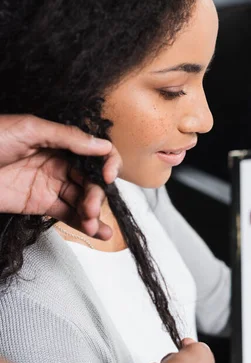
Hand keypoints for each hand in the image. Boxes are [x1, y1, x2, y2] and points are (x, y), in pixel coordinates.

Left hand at [0, 115, 121, 238]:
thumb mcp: (29, 129)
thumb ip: (68, 138)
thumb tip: (102, 145)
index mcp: (60, 141)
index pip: (95, 152)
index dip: (108, 163)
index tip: (108, 176)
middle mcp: (59, 162)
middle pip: (91, 179)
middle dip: (97, 195)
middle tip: (90, 208)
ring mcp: (51, 185)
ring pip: (82, 199)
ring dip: (94, 213)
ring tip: (93, 224)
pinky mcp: (41, 205)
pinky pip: (68, 214)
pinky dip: (84, 225)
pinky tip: (98, 233)